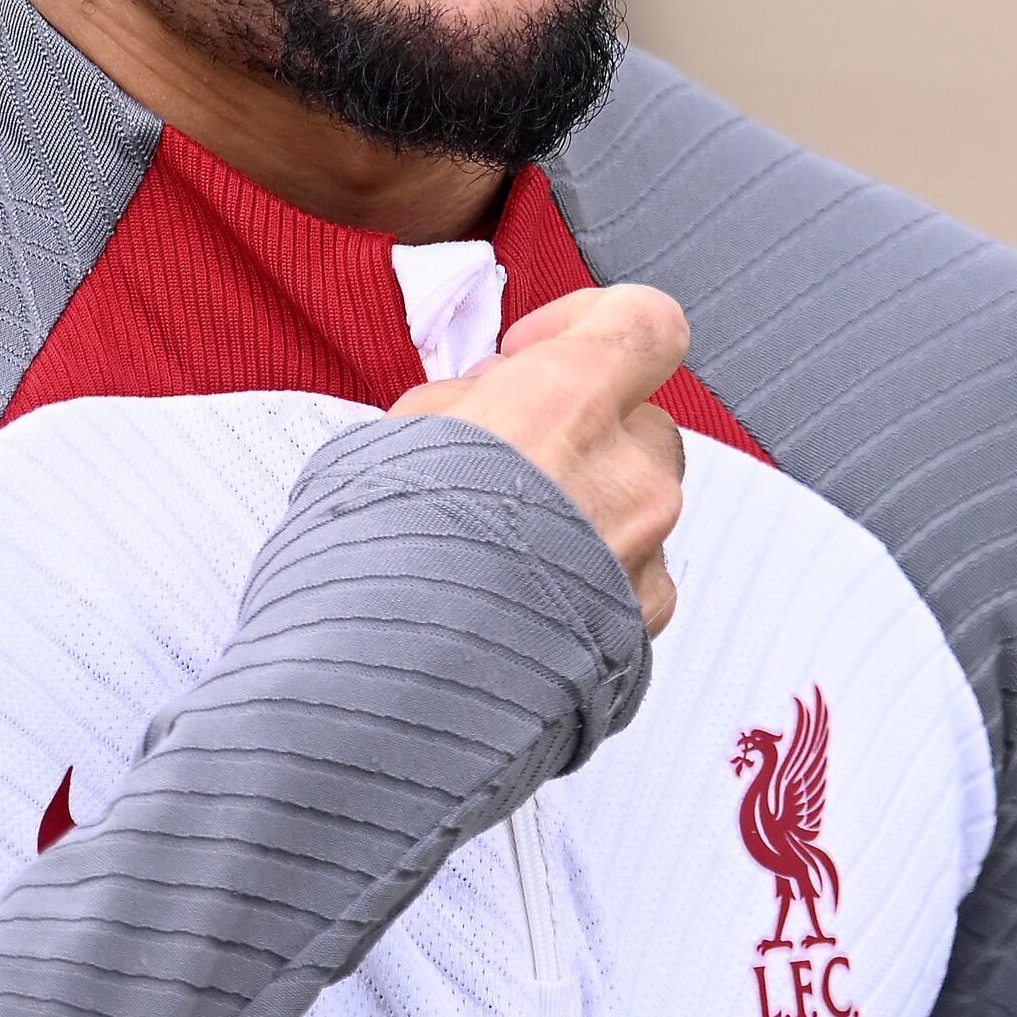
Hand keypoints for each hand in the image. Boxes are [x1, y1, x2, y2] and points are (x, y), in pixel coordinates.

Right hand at [390, 282, 688, 634]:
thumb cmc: (374, 566)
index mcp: (568, 402)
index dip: (590, 323)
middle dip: (580, 434)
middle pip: (639, 422)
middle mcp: (626, 474)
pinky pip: (631, 583)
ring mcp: (642, 557)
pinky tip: (517, 603)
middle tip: (502, 462)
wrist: (389, 692)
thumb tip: (483, 405)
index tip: (535, 350)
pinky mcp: (641, 630)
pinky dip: (587, 584)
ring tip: (497, 549)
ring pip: (638, 507)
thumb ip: (461, 409)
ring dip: (583, 512)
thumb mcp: (392, 442)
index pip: (642, 323)